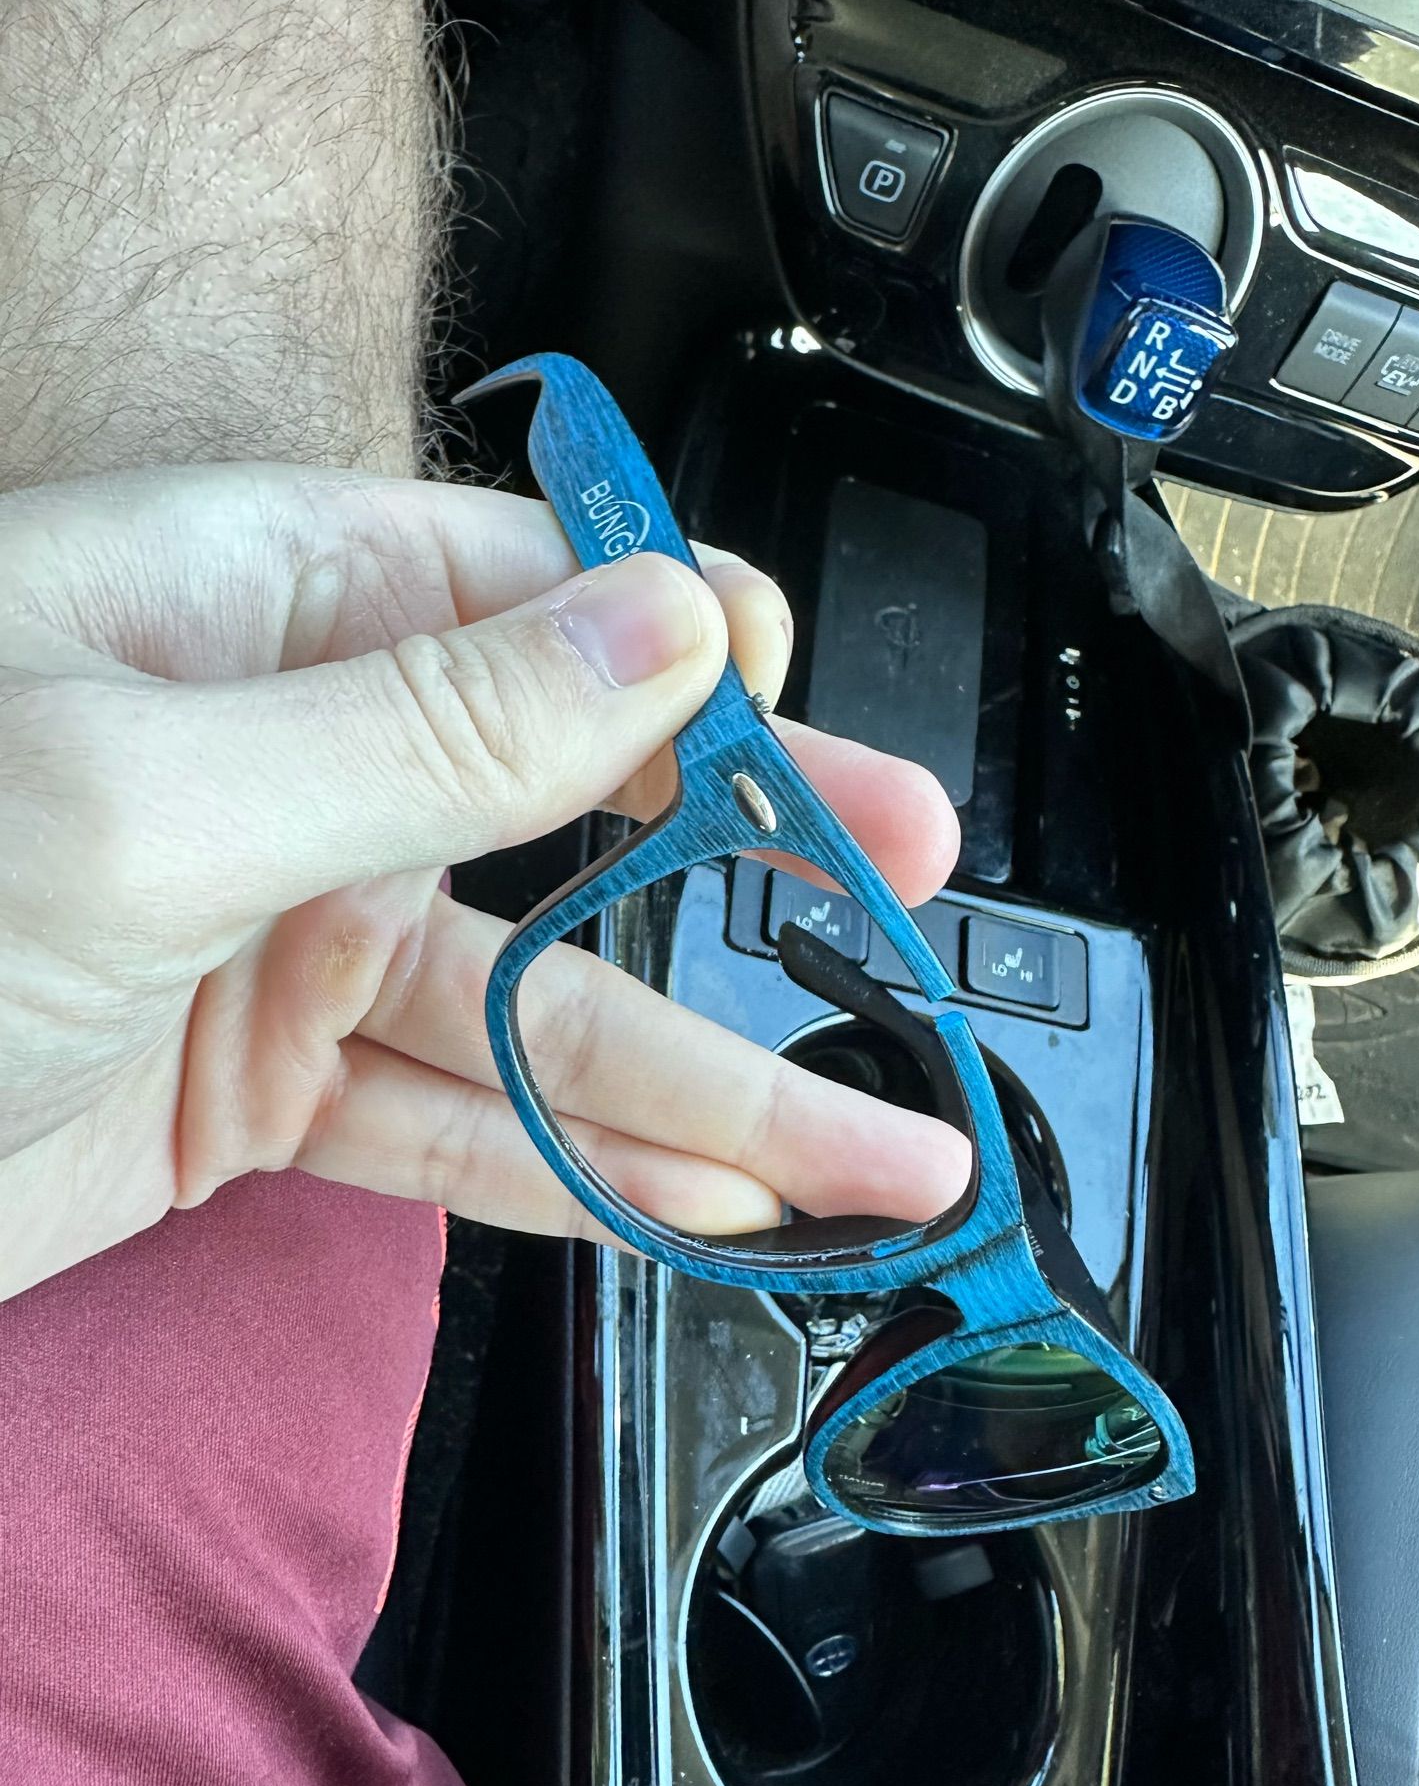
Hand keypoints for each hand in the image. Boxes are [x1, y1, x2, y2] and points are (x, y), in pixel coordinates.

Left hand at [0, 466, 968, 1297]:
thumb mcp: (144, 792)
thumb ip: (430, 720)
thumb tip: (666, 624)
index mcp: (247, 607)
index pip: (522, 581)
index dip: (680, 639)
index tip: (801, 710)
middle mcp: (278, 755)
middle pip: (571, 800)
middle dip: (747, 862)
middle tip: (906, 887)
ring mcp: (273, 932)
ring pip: (539, 1005)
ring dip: (706, 1084)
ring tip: (874, 1150)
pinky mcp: (255, 1094)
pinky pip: (453, 1126)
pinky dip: (579, 1175)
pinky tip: (709, 1204)